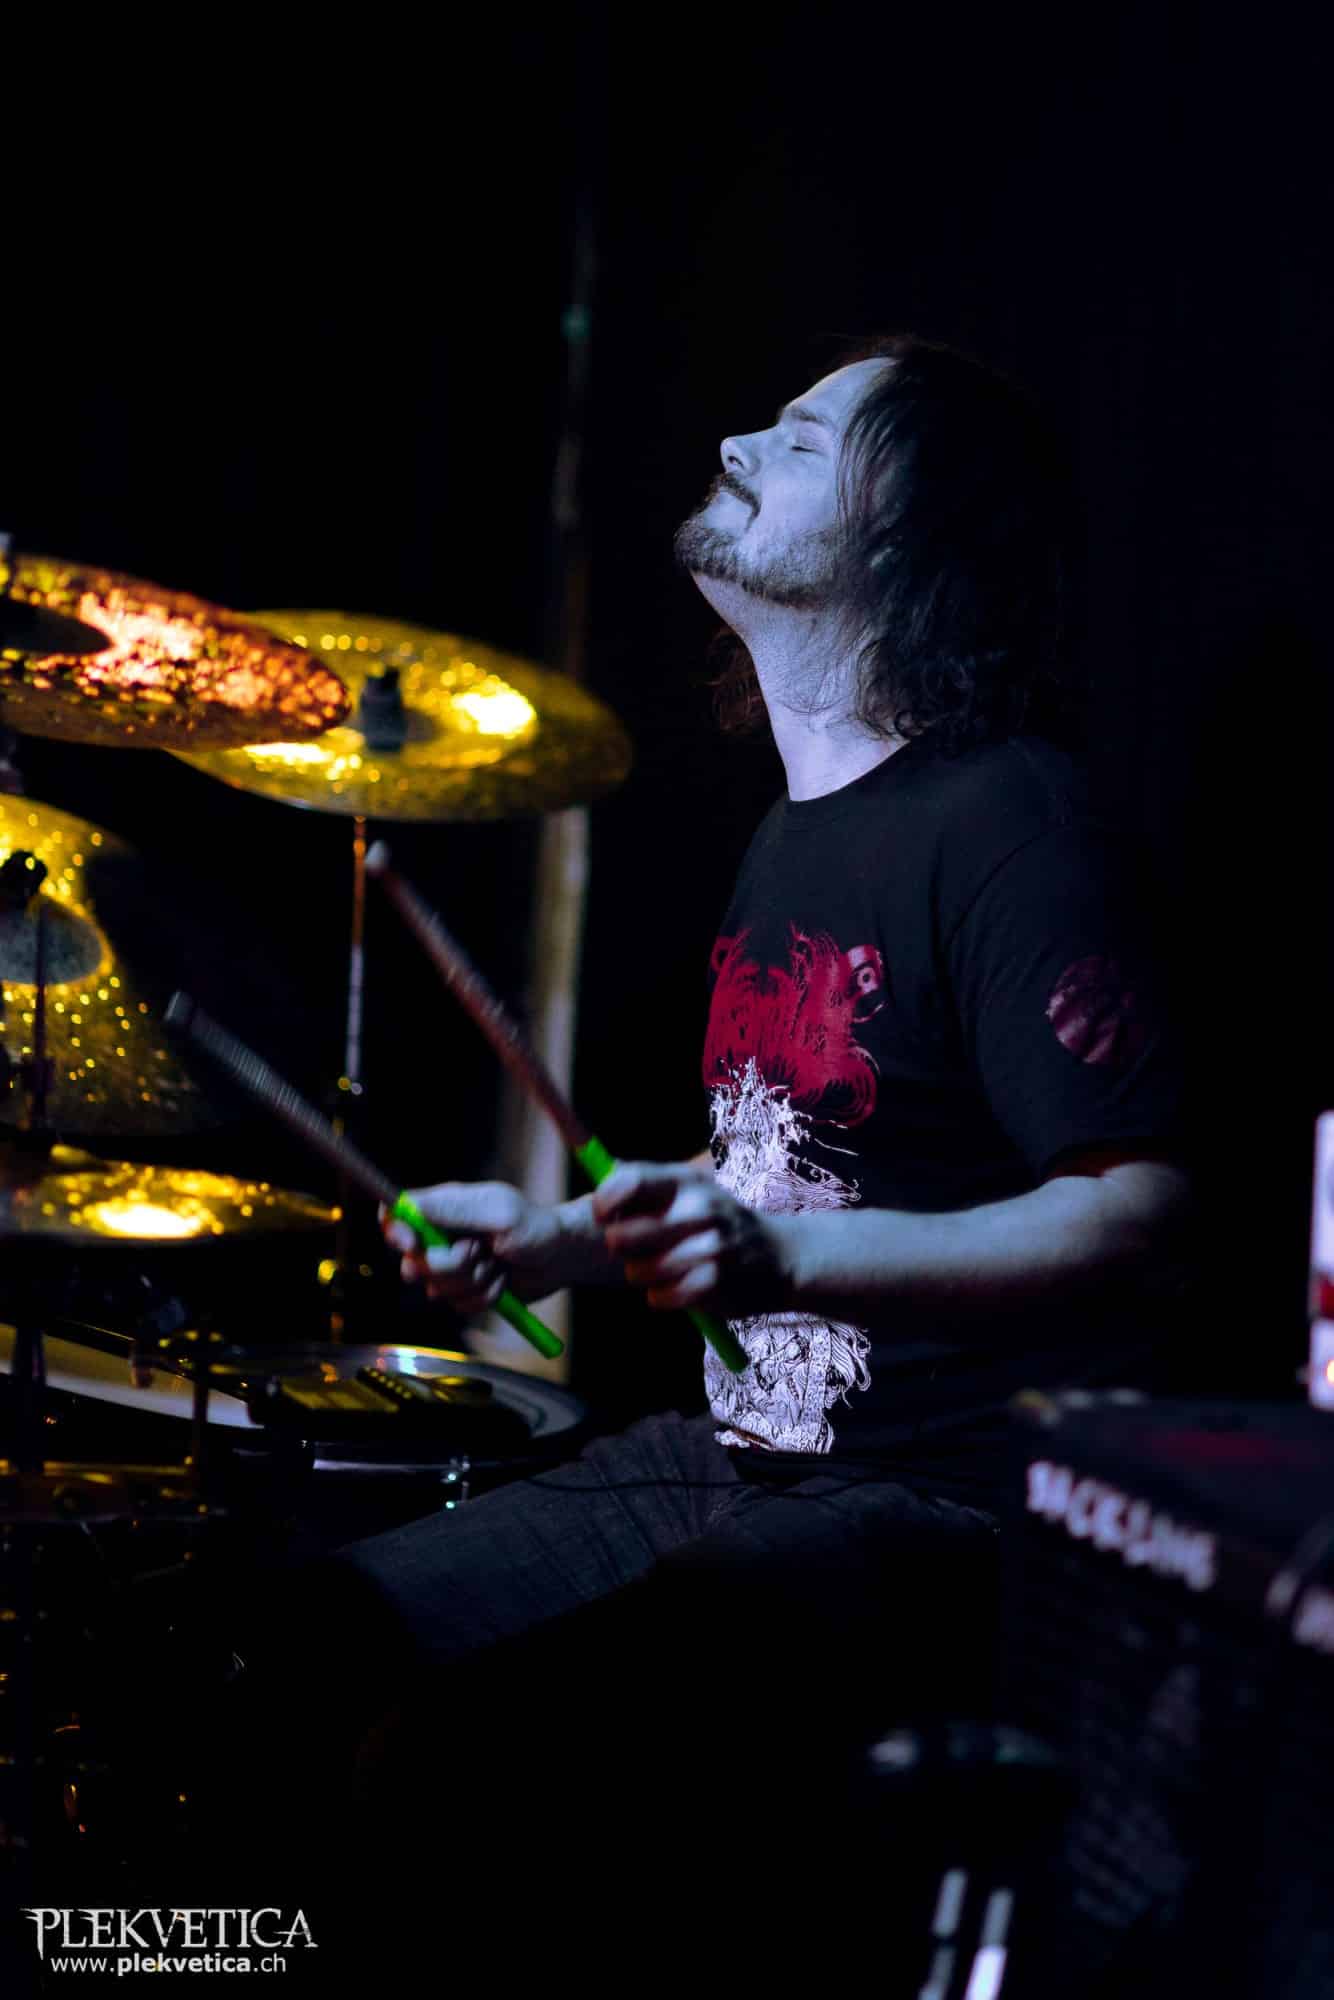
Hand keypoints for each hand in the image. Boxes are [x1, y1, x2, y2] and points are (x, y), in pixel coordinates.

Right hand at [382, 1182, 570, 1314]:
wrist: (560, 1259)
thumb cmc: (535, 1227)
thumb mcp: (497, 1213)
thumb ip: (452, 1210)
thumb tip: (407, 1205)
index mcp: (445, 1207)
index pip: (397, 1214)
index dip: (396, 1231)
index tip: (414, 1245)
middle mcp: (442, 1236)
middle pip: (413, 1261)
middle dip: (451, 1265)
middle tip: (481, 1252)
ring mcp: (452, 1265)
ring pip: (437, 1288)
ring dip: (474, 1282)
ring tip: (498, 1264)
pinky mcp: (464, 1290)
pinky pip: (458, 1305)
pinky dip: (483, 1297)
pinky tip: (501, 1282)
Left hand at [591, 1162, 793, 1314]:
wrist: (781, 1256)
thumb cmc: (720, 1222)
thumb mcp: (693, 1191)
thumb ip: (647, 1189)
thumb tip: (595, 1197)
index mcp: (687, 1182)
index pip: (630, 1181)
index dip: (605, 1200)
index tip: (602, 1215)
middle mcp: (698, 1210)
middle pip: (621, 1235)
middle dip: (619, 1248)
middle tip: (636, 1249)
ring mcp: (708, 1247)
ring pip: (637, 1272)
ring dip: (643, 1275)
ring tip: (668, 1267)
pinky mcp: (713, 1283)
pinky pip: (659, 1297)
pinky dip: (663, 1297)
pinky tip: (682, 1286)